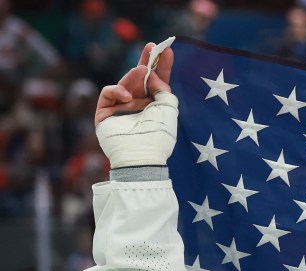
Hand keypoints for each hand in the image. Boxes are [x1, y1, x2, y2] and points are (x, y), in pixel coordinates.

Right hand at [95, 42, 177, 168]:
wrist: (142, 157)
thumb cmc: (159, 137)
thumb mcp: (169, 110)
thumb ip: (163, 89)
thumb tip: (151, 75)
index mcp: (154, 107)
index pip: (157, 83)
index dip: (161, 67)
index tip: (168, 51)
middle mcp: (138, 106)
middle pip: (140, 79)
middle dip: (146, 62)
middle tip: (152, 47)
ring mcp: (121, 108)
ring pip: (126, 83)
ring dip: (134, 75)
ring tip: (142, 69)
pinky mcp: (105, 112)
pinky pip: (109, 93)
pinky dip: (118, 90)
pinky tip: (128, 97)